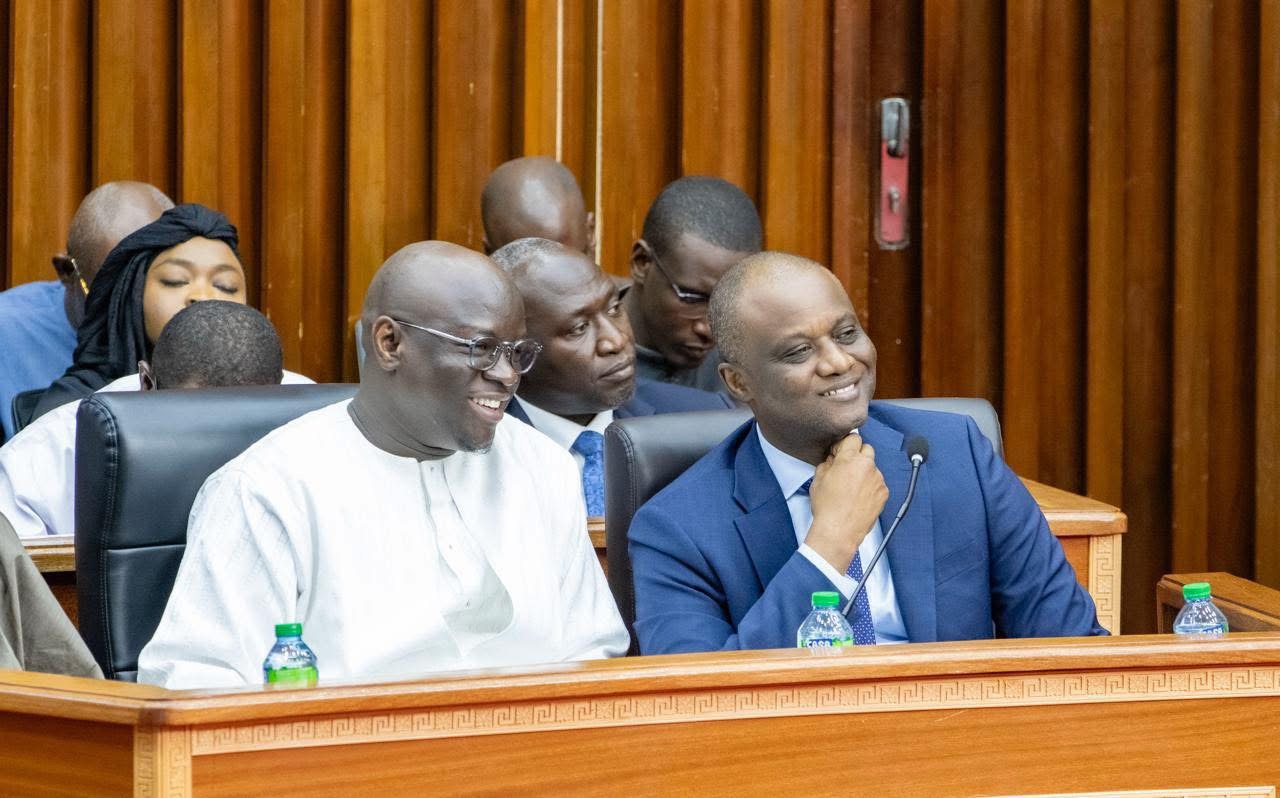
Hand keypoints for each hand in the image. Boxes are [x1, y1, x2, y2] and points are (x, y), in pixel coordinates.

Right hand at [804, 433, 888, 573]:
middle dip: (857, 455)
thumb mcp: (818, 479)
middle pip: (866, 449)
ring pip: (872, 467)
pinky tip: (859, 498)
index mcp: (850, 459)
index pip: (853, 438)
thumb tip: (833, 459)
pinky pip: (877, 483)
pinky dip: (870, 486)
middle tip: (846, 468)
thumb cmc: (827, 508)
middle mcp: (867, 466)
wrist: (839, 531)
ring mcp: (878, 479)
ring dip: (864, 472)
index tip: (840, 453)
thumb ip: (827, 463)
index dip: (845, 445)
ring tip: (852, 488)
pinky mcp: (884, 493)